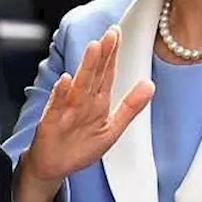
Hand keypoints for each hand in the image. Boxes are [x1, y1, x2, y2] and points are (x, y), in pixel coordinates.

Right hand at [23, 27, 153, 186]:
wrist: (54, 167)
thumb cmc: (79, 148)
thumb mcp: (112, 129)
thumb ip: (130, 107)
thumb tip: (150, 84)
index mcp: (97, 101)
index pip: (107, 73)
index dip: (113, 54)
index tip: (118, 34)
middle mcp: (82, 101)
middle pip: (94, 73)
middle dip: (103, 54)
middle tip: (111, 34)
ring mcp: (66, 109)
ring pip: (78, 85)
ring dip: (86, 67)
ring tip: (94, 48)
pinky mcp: (52, 122)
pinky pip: (57, 106)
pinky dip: (61, 94)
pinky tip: (66, 81)